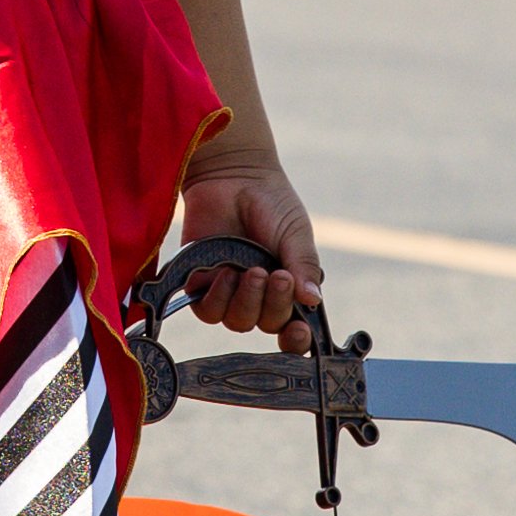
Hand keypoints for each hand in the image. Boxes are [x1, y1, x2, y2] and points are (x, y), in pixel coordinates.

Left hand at [177, 161, 324, 353]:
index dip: (295, 339)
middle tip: (274, 274)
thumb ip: (304, 266)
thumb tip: (314, 300)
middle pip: (266, 324)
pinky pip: (207, 310)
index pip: (293, 328)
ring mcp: (230, 291)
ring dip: (246, 301)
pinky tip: (224, 273)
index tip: (299, 330)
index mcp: (288, 288)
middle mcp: (259, 295)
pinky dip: (217, 297)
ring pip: (237, 321)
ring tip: (250, 271)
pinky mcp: (201, 283)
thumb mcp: (296, 233)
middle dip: (272, 304)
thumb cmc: (271, 203)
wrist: (234, 176)